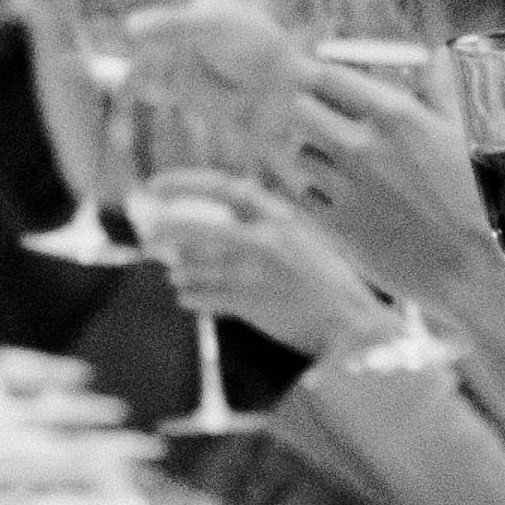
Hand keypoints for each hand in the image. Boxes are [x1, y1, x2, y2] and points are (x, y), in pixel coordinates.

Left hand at [145, 178, 389, 367]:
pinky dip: (191, 297)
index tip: (154, 186)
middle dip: (167, 229)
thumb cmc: (328, 279)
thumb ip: (266, 222)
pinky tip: (186, 298)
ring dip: (180, 272)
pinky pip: (206, 297)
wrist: (354, 321)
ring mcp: (258, 273)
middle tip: (149, 236)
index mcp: (280, 216)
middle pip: (198, 227)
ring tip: (177, 276)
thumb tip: (223, 211)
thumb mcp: (302, 236)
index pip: (222, 187)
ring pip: (197, 266)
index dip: (182, 183)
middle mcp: (266, 240)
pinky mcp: (253, 305)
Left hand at [288, 50, 504, 326]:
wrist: (475, 269)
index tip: (317, 79)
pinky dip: (317, 192)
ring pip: (301, 153)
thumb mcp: (465, 135)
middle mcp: (361, 146)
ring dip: (316, 153)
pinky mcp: (335, 225)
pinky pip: (305, 194)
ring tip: (344, 165)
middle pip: (301, 109)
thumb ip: (442, 91)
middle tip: (325, 119)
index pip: (327, 76)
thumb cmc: (478, 200)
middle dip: (311, 110)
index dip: (318, 75)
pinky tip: (344, 197)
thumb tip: (439, 55)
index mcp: (395, 115)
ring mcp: (343, 187)